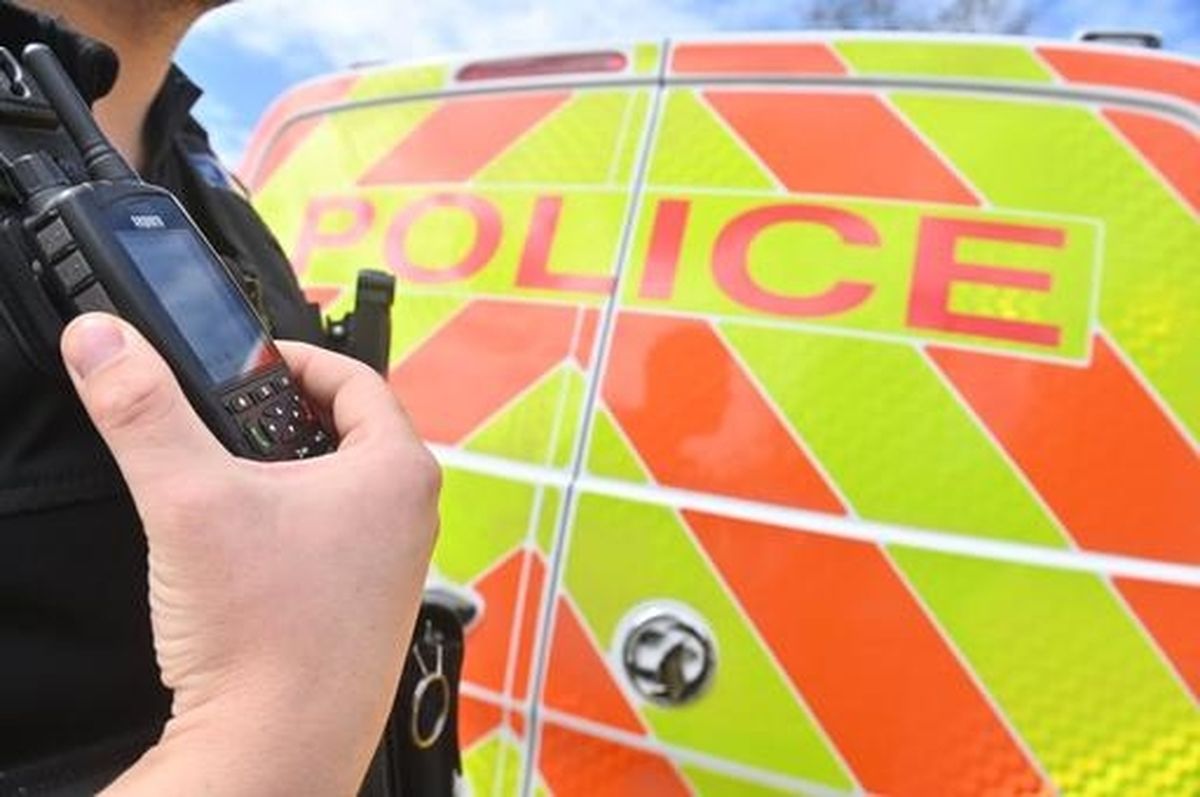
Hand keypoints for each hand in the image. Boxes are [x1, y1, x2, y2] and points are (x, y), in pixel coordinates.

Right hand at [58, 314, 439, 795]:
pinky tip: (239, 553)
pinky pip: (330, 541)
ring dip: (282, 476)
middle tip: (225, 419)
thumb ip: (143, 412)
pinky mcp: (365, 608)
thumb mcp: (191, 499)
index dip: (295, 356)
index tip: (246, 360)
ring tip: (224, 484)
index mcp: (398, 472)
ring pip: (337, 489)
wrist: (278, 749)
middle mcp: (410, 517)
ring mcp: (393, 567)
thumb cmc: (268, 638)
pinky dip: (287, 528)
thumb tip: (106, 343)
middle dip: (282, 418)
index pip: (355, 377)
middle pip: (347, 431)